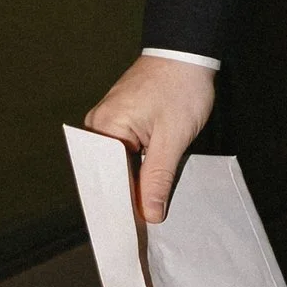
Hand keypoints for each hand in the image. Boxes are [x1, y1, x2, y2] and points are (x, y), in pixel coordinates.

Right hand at [83, 53, 216, 224]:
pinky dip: (136, 168)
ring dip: (132, 185)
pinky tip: (149, 186)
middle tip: (141, 229)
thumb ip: (157, 178)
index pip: (106, 179)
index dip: (119, 207)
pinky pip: (124, 152)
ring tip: (146, 213)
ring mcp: (109, 121)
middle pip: (108, 174)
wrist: (188, 52)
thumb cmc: (181, 88)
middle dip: (125, 199)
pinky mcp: (122, 119)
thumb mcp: (173, 139)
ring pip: (117, 165)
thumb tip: (148, 214)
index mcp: (105, 128)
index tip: (131, 234)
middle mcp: (99, 125)